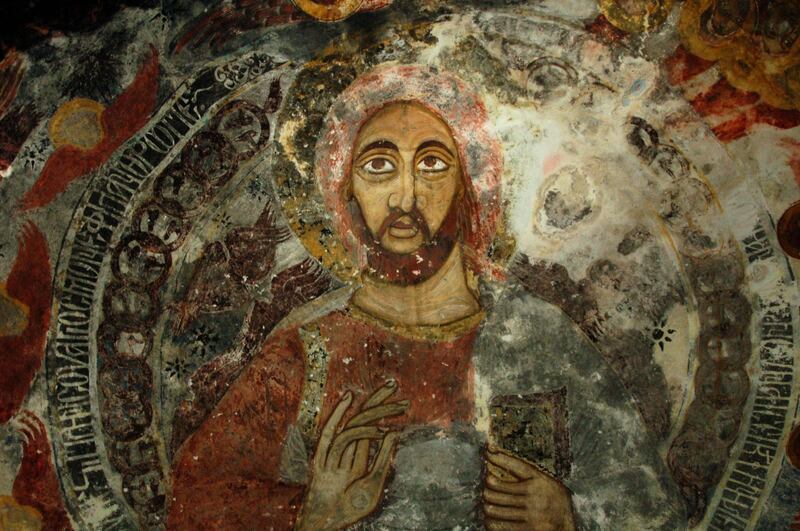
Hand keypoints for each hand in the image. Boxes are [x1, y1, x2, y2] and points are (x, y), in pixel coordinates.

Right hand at [296, 381, 407, 529]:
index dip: (383, 408)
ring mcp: (334, 453)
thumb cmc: (349, 508)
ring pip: (353, 423)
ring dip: (374, 411)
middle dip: (378, 400)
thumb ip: (382, 459)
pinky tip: (355, 406)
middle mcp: (347, 449)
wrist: (327, 523)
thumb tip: (394, 431)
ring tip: (395, 406)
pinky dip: (347, 423)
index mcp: (357, 455)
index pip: (371, 424)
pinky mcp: (322, 459)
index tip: (399, 397)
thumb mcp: (373, 482)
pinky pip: (333, 435)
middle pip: (362, 417)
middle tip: (394, 384)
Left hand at [483, 446, 575, 530]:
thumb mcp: (546, 481)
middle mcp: (534, 497)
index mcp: (539, 481)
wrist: (566, 526)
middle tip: (487, 488)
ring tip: (489, 503)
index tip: (489, 451)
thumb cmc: (553, 499)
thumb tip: (500, 456)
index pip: (514, 464)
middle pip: (495, 487)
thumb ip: (527, 471)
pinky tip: (492, 518)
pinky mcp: (526, 530)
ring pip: (493, 507)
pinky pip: (498, 525)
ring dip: (487, 504)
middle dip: (487, 486)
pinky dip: (490, 520)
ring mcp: (529, 515)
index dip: (498, 457)